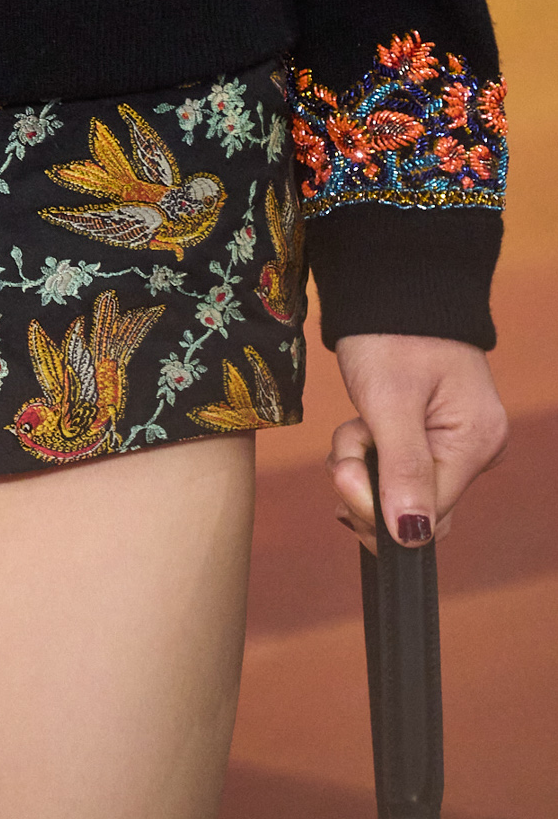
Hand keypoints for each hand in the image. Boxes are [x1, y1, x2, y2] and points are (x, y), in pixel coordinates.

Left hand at [329, 333, 508, 549]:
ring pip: (398, 490)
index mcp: (476, 443)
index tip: (341, 474)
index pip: (428, 515)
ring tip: (352, 425)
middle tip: (342, 452)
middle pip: (415, 509)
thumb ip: (402, 469)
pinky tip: (359, 429)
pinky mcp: (431, 435)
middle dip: (366, 488)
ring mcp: (454, 443)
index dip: (376, 508)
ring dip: (361, 466)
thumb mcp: (389, 400)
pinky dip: (369, 455)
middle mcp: (475, 449)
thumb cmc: (390, 332)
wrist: (388, 282)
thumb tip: (411, 536)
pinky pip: (397, 469)